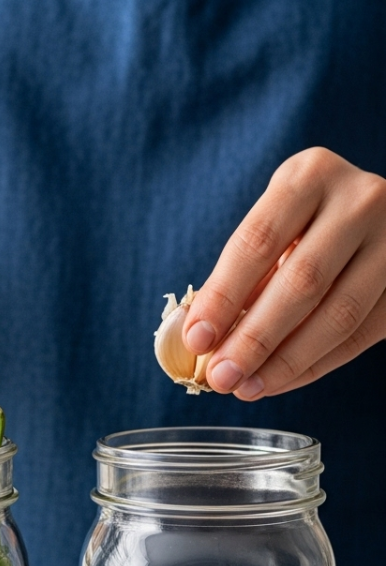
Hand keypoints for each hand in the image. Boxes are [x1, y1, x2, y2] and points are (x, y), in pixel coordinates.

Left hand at [183, 148, 385, 399]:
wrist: (373, 219)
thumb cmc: (302, 227)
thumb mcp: (269, 230)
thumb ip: (237, 277)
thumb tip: (197, 338)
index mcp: (309, 177)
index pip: (257, 242)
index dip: (224, 296)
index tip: (196, 339)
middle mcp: (360, 200)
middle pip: (302, 282)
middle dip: (254, 339)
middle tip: (221, 376)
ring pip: (338, 315)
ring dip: (285, 362)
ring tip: (246, 388)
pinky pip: (360, 336)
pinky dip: (313, 366)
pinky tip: (277, 381)